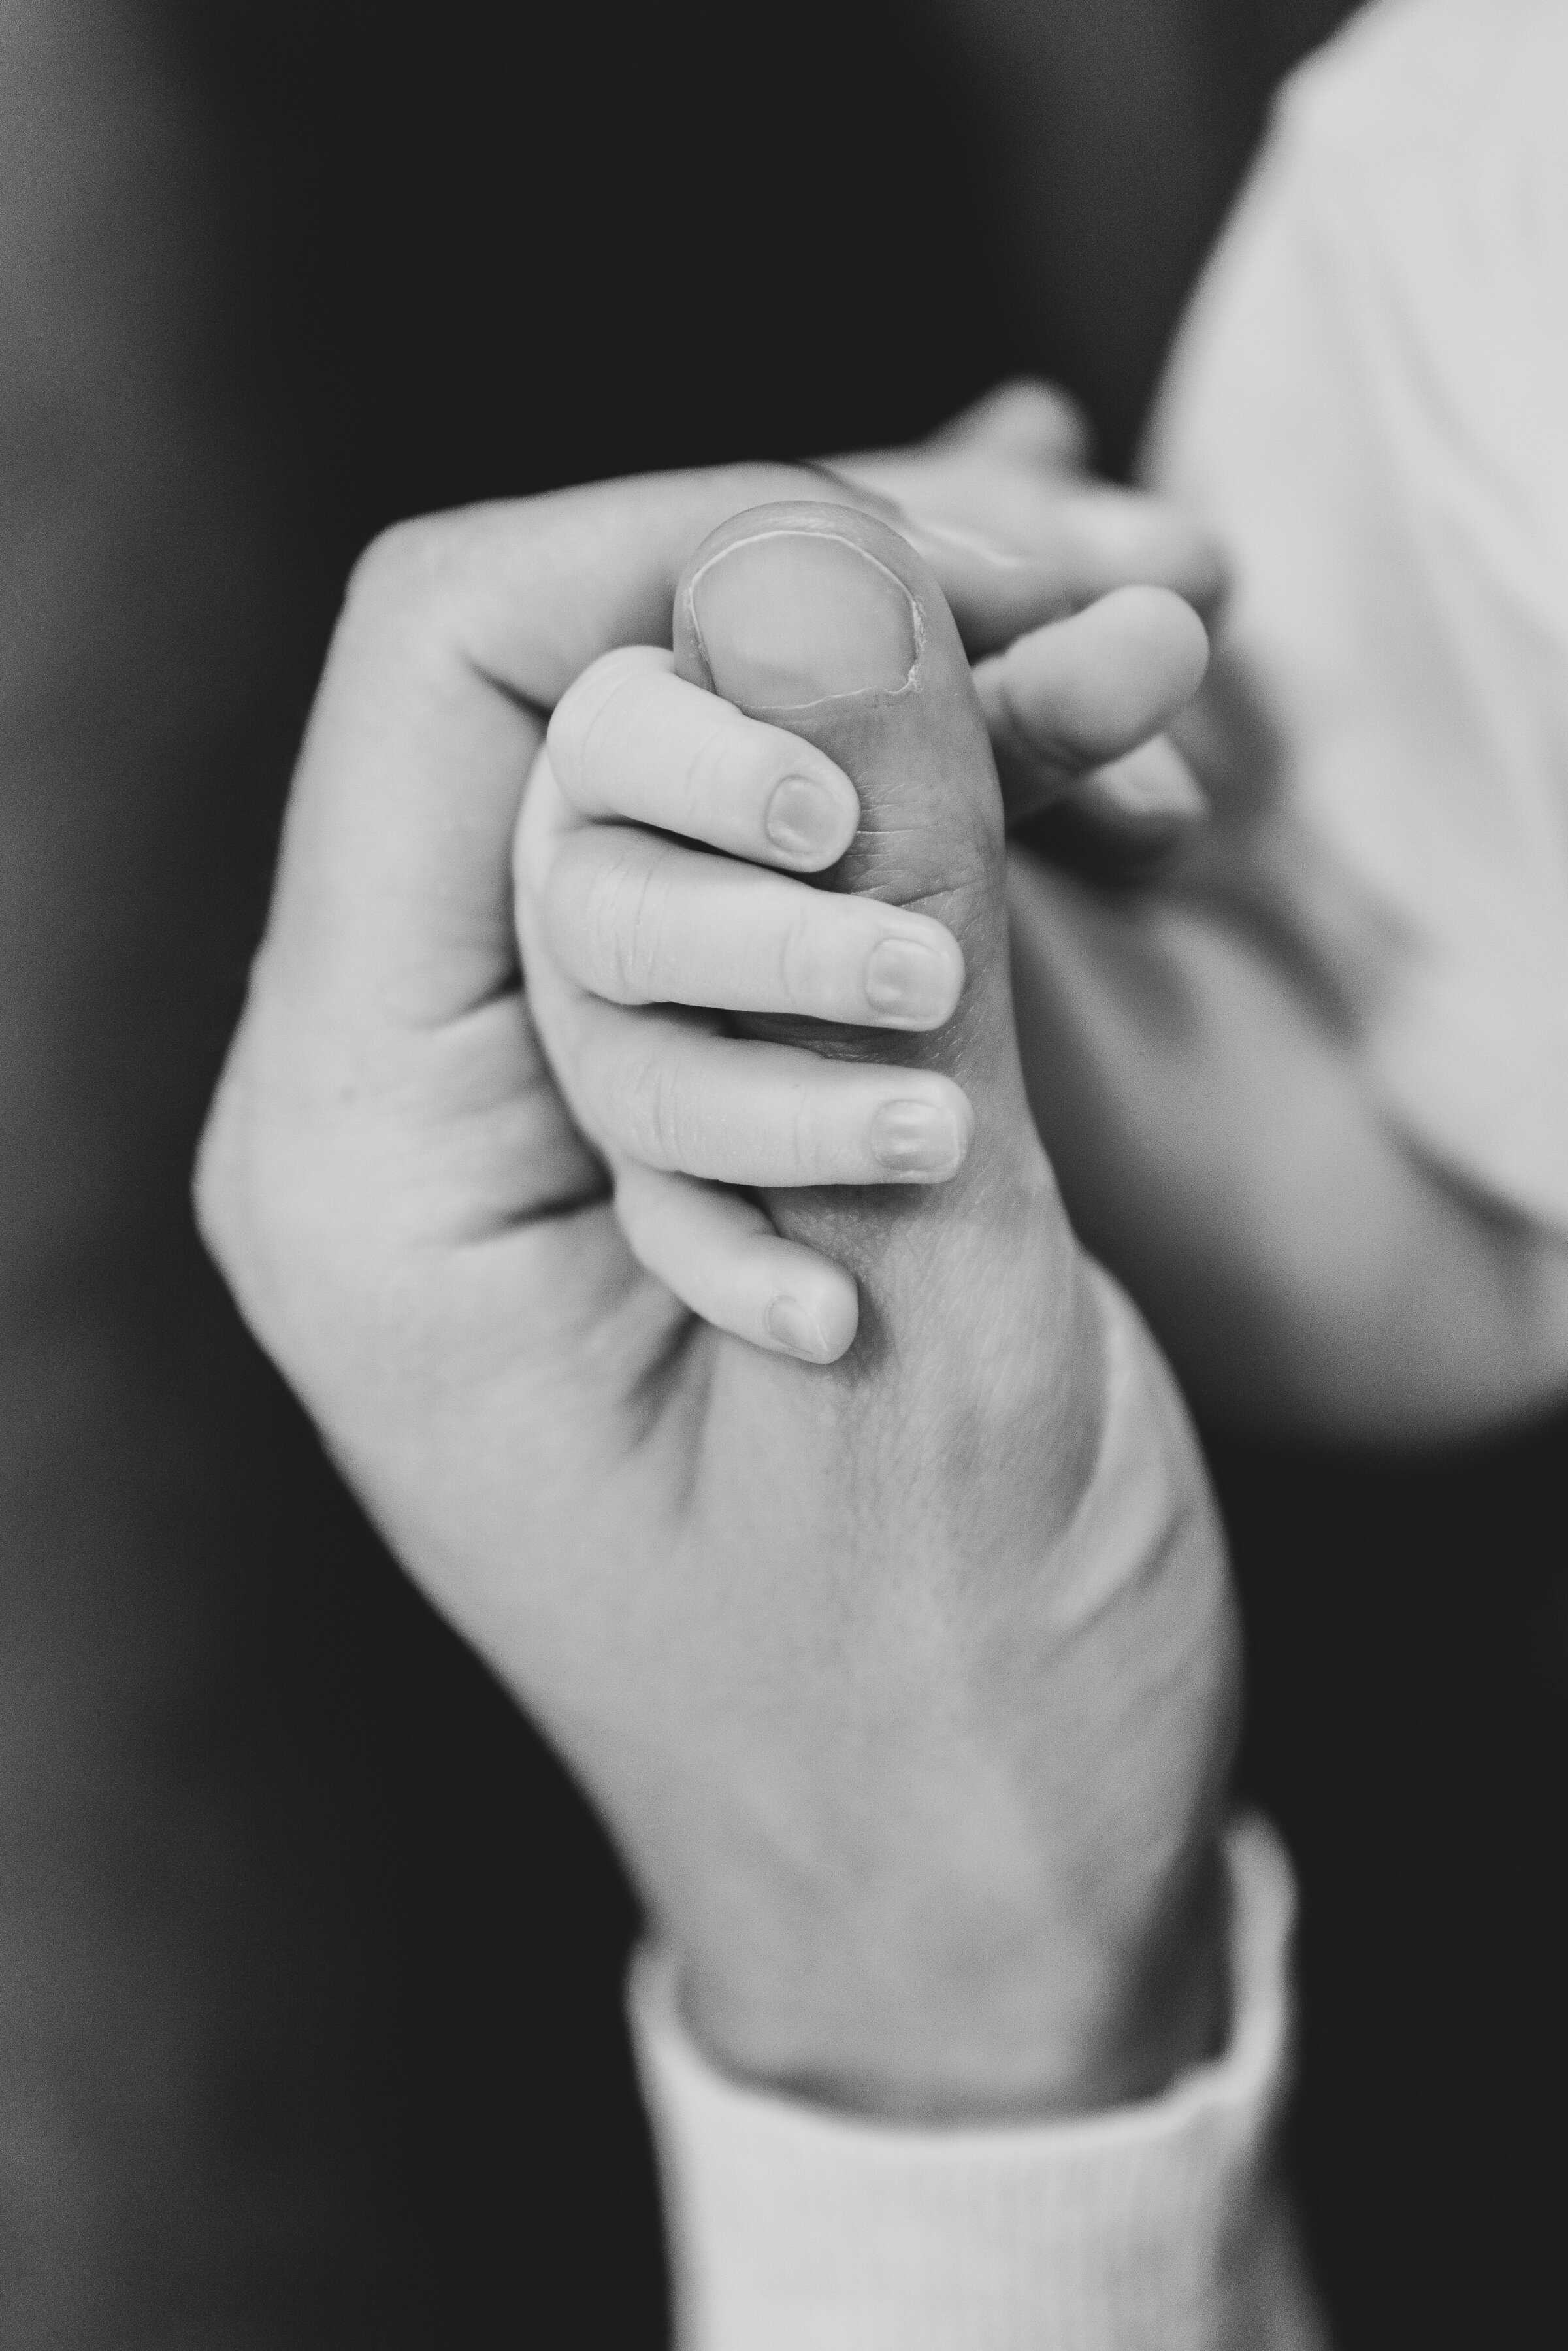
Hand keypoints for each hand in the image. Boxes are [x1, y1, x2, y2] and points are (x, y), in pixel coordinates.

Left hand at [198, 464, 1237, 2120]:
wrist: (968, 1913)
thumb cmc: (943, 1711)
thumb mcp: (951, 1319)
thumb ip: (878, 934)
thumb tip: (798, 559)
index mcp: (373, 1163)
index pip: (445, 677)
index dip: (702, 554)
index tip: (982, 579)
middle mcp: (403, 1107)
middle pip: (570, 693)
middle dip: (858, 618)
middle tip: (1150, 623)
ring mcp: (529, 1114)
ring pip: (690, 774)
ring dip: (930, 709)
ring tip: (1170, 683)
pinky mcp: (655, 1129)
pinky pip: (761, 899)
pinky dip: (933, 824)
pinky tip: (1111, 768)